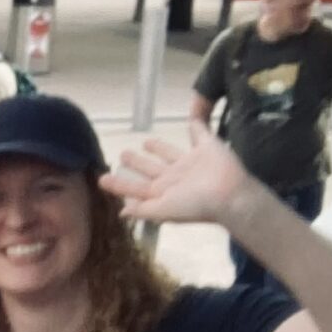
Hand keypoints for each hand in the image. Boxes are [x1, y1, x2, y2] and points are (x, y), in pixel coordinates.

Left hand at [101, 128, 259, 230]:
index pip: (136, 188)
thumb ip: (143, 210)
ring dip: (159, 147)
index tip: (103, 178)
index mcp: (163, 191)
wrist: (229, 194)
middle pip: (151, 168)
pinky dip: (197, 125)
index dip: (120, 184)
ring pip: (170, 152)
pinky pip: (200, 133)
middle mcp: (175, 176)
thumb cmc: (194, 204)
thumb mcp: (163, 211)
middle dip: (137, 163)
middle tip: (123, 154)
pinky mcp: (208, 146)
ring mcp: (191, 161)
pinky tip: (192, 119)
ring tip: (146, 141)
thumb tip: (121, 213)